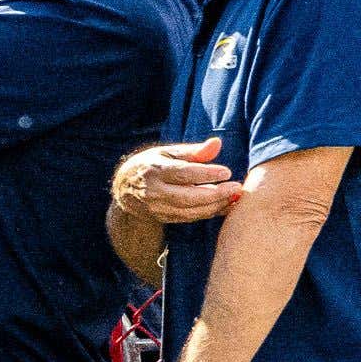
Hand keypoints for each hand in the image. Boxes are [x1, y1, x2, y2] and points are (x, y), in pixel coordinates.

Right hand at [113, 135, 241, 223]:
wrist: (124, 191)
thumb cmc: (151, 166)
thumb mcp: (167, 153)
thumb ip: (193, 151)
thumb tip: (217, 143)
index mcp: (154, 170)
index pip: (182, 173)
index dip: (205, 174)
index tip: (226, 172)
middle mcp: (154, 191)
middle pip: (187, 197)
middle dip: (215, 194)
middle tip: (237, 187)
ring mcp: (157, 208)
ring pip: (191, 211)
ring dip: (216, 205)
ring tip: (235, 196)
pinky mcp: (164, 218)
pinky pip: (191, 218)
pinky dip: (210, 213)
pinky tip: (225, 205)